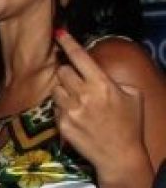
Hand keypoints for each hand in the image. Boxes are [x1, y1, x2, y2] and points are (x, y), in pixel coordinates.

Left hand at [52, 29, 145, 179]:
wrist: (119, 155)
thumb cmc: (129, 124)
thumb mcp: (132, 96)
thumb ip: (113, 80)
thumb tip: (98, 71)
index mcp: (102, 84)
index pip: (80, 57)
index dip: (68, 43)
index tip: (58, 32)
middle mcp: (83, 95)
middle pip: (62, 72)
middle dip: (67, 73)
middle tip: (76, 81)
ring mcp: (70, 110)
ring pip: (55, 89)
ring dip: (63, 91)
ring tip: (78, 101)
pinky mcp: (62, 124)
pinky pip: (55, 107)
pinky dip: (63, 108)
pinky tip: (76, 116)